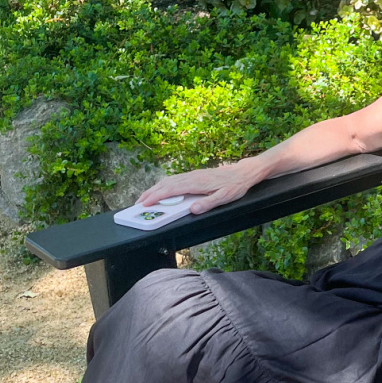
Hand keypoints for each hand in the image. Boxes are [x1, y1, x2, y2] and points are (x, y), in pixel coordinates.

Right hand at [137, 160, 258, 213]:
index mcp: (196, 183)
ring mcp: (192, 175)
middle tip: (137, 204)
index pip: (171, 190)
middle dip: (150, 194)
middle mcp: (192, 176)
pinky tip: (161, 191)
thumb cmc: (235, 185)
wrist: (244, 172)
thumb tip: (193, 210)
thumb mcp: (226, 197)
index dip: (156, 197)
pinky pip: (174, 180)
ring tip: (144, 198)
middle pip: (165, 184)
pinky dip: (163, 185)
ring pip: (168, 181)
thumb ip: (209, 204)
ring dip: (154, 189)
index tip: (144, 204)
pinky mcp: (194, 175)